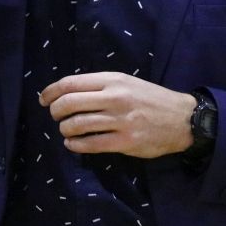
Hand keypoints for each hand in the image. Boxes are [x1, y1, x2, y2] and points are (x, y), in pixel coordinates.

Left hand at [39, 72, 195, 158]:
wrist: (182, 118)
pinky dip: (76, 145)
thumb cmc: (149, 98)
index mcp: (112, 80)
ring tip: (65, 131)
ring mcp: (120, 120)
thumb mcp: (125, 82)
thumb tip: (66, 93)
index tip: (43, 99)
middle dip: (55, 111)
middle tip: (55, 116)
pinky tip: (73, 144)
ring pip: (78, 125)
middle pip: (69, 103)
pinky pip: (91, 144)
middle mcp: (114, 97)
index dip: (51, 91)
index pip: (71, 83)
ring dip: (65, 129)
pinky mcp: (126, 141)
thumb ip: (99, 85)